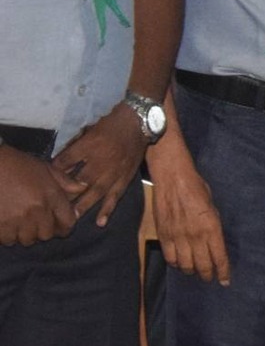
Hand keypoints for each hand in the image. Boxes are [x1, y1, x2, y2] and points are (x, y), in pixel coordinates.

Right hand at [0, 146, 78, 245]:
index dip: (66, 226)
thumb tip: (83, 188)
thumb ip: (65, 181)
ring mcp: (17, 221)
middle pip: (47, 235)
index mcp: (51, 197)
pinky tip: (7, 225)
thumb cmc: (17, 165)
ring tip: (21, 224)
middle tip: (37, 223)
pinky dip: (8, 236)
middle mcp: (36, 211)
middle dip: (44, 231)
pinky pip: (8, 240)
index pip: (68, 222)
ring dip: (25, 234)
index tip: (61, 225)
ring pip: (27, 240)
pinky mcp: (0, 227)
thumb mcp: (45, 168)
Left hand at [53, 107, 146, 225]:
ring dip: (83, 207)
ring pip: (95, 194)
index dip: (55, 175)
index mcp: (88, 150)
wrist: (138, 123)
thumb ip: (72, 150)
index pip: (66, 165)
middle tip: (54, 210)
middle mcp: (99, 164)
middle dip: (66, 196)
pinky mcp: (124, 179)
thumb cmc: (110, 126)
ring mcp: (113, 174)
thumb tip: (56, 165)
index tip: (46, 185)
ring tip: (71, 220)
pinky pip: (115, 197)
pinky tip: (100, 222)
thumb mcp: (87, 132)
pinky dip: (107, 210)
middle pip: (78, 184)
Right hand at [147, 145, 229, 282]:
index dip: (223, 271)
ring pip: (185, 265)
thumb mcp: (213, 206)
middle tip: (210, 277)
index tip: (225, 281)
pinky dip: (176, 263)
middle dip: (208, 275)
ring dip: (191, 271)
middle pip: (202, 265)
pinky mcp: (163, 236)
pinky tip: (180, 262)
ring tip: (195, 270)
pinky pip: (170, 258)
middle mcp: (195, 235)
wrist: (173, 178)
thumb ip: (213, 226)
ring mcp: (178, 237)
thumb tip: (214, 242)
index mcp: (212, 227)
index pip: (219, 257)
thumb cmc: (197, 188)